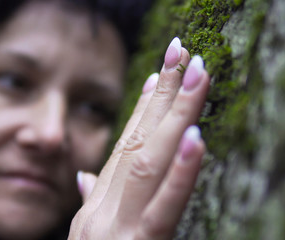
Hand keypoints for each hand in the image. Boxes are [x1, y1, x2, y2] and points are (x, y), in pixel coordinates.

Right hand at [68, 37, 209, 239]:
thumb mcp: (89, 234)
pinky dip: (178, 172)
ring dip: (174, 116)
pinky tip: (195, 139)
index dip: (142, 108)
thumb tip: (87, 174)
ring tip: (197, 78)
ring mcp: (116, 228)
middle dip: (162, 95)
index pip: (123, 145)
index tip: (160, 74)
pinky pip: (162, 209)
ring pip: (148, 161)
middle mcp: (102, 208)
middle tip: (185, 54)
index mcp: (97, 204)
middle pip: (137, 141)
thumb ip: (91, 200)